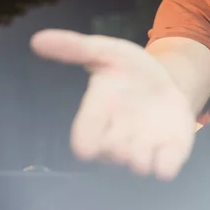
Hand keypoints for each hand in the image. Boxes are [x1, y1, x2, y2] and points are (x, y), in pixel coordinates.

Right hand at [30, 29, 195, 180]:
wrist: (165, 82)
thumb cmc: (129, 69)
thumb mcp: (107, 51)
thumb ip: (76, 47)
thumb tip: (38, 39)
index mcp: (97, 115)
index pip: (84, 138)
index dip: (85, 141)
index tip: (87, 145)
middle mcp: (116, 138)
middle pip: (112, 154)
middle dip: (120, 145)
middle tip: (130, 124)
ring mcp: (143, 148)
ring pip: (138, 165)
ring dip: (143, 155)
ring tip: (150, 133)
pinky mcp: (168, 153)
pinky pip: (165, 170)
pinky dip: (167, 164)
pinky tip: (171, 147)